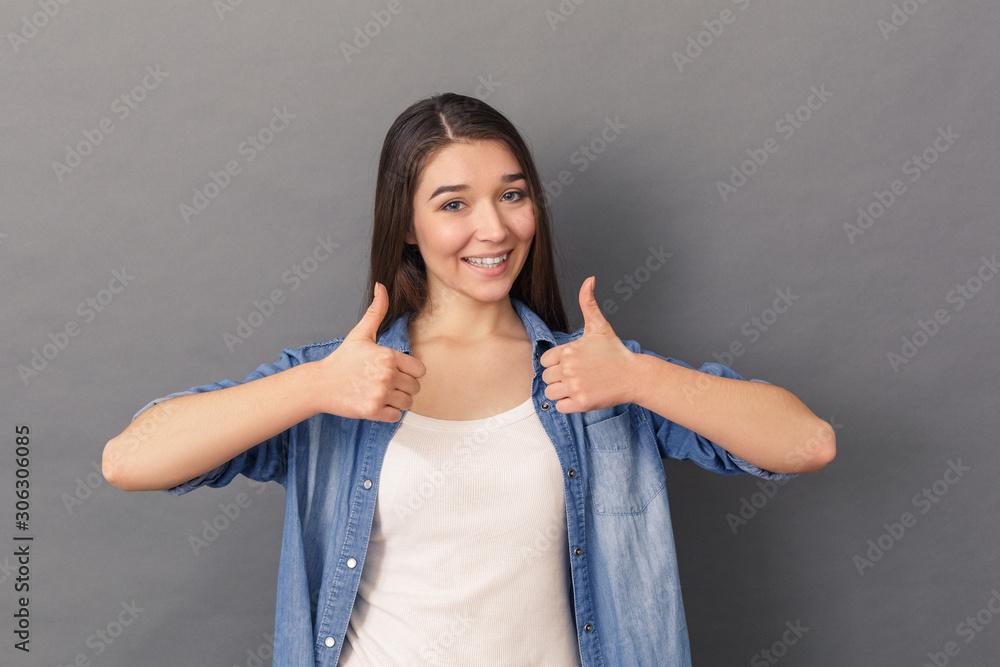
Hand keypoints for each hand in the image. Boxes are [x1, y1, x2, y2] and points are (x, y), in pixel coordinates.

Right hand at [315, 282, 424, 420]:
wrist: (320, 384)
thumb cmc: (342, 360)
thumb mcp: (360, 334)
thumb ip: (376, 311)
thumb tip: (381, 287)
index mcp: (388, 356)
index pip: (419, 370)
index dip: (410, 372)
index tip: (396, 372)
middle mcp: (387, 375)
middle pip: (415, 387)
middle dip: (404, 387)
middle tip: (387, 384)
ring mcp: (380, 394)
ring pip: (408, 403)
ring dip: (399, 401)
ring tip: (383, 394)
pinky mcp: (373, 411)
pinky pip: (396, 416)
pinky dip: (390, 413)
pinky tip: (377, 404)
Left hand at [540, 277, 636, 413]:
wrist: (634, 375)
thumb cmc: (615, 352)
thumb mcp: (599, 326)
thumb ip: (588, 302)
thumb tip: (589, 279)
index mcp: (569, 350)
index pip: (545, 360)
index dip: (556, 363)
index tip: (570, 364)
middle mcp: (569, 368)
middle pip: (546, 377)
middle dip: (558, 378)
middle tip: (576, 376)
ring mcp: (575, 386)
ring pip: (550, 393)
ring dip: (560, 392)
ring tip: (577, 386)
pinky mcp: (581, 403)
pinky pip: (560, 407)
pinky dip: (567, 404)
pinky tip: (579, 396)